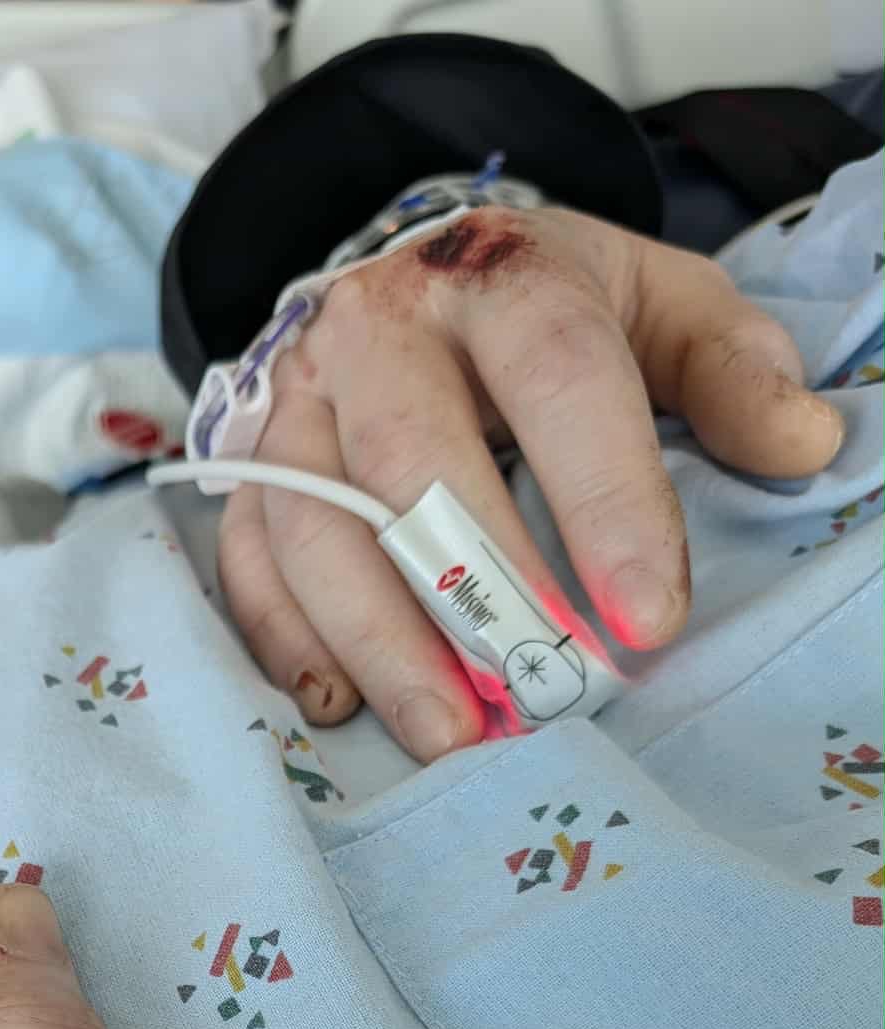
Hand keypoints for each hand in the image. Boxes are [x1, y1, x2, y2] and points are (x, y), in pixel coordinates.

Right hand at [219, 205, 844, 758]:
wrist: (418, 274)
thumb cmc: (551, 311)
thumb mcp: (660, 303)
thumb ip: (732, 370)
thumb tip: (801, 445)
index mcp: (499, 274)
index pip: (557, 379)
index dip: (605, 502)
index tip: (648, 620)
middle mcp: (379, 327)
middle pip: (411, 462)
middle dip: (476, 595)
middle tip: (535, 697)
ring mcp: (298, 398)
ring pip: (316, 526)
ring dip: (380, 640)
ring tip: (447, 733)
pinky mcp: (251, 463)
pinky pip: (250, 559)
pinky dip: (287, 641)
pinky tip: (343, 706)